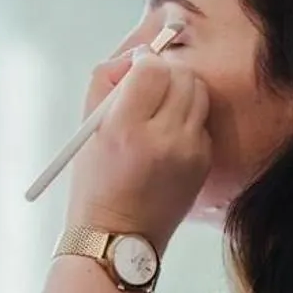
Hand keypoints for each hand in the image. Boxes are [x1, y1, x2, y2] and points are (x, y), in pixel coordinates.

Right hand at [67, 50, 210, 250]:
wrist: (118, 237)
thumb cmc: (97, 182)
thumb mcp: (88, 128)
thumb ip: (108, 80)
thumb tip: (135, 55)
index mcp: (127, 127)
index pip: (152, 67)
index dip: (144, 63)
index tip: (137, 72)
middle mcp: (163, 138)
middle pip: (182, 75)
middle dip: (166, 75)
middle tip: (150, 90)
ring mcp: (189, 152)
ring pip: (198, 94)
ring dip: (181, 94)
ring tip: (160, 114)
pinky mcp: (204, 163)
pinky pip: (203, 122)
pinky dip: (189, 122)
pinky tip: (169, 140)